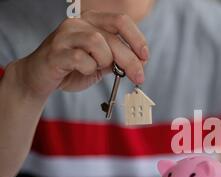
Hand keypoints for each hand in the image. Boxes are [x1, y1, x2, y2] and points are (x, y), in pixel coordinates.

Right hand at [13, 11, 148, 100]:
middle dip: (130, 60)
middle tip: (138, 77)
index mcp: (92, 20)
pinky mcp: (55, 52)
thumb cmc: (73, 68)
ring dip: (104, 61)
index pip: (121, 21)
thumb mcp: (102, 63)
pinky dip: (89, 68)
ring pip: (97, 43)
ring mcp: (64, 35)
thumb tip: (141, 62)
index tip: (145, 57)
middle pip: (113, 37)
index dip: (137, 38)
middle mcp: (78, 23)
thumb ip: (119, 59)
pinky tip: (83, 71)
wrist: (40, 78)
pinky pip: (81, 58)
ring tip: (97, 68)